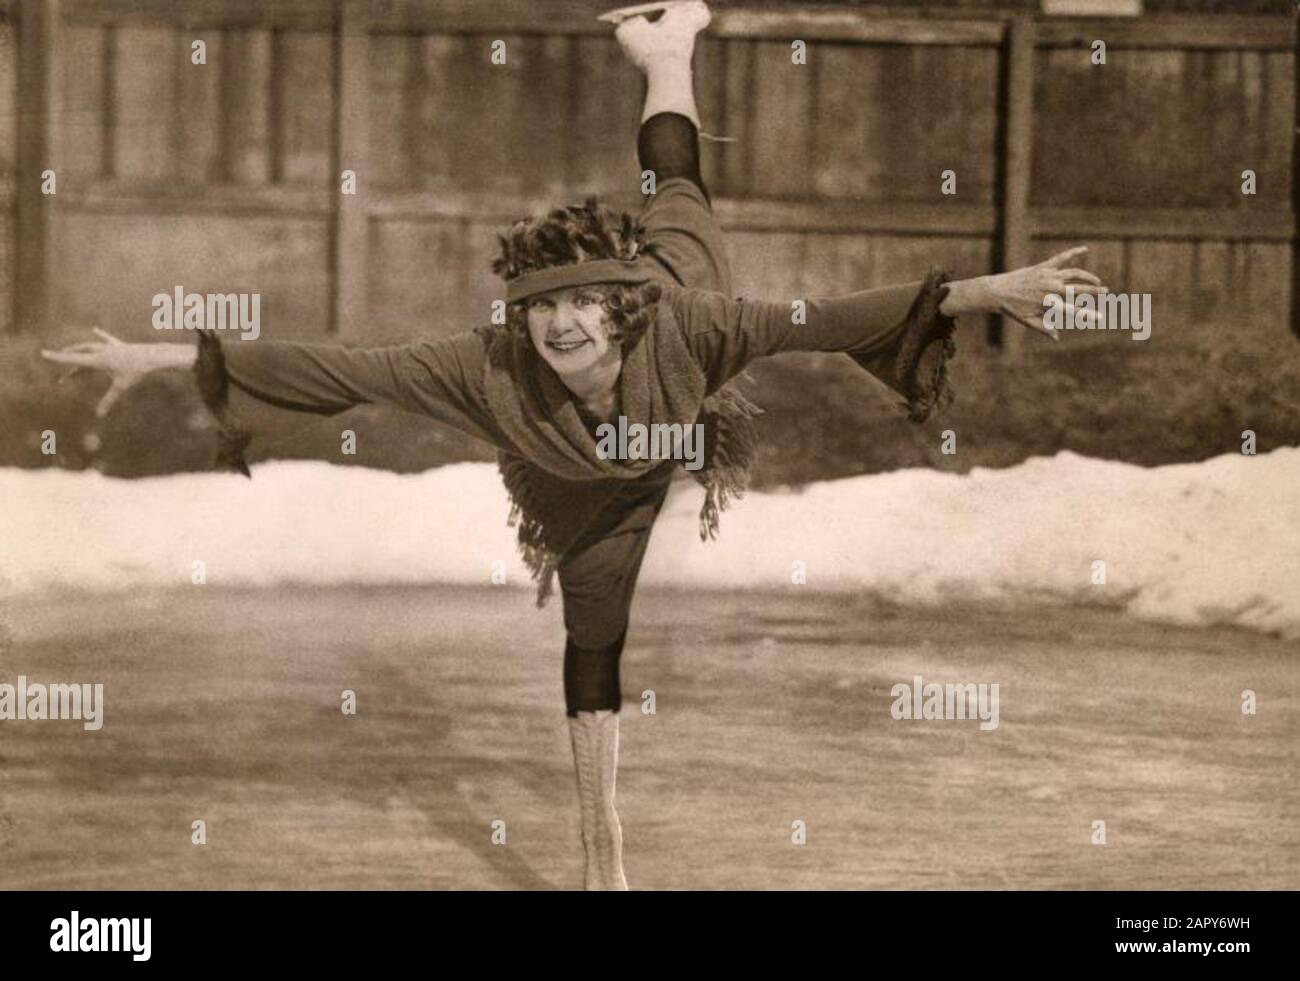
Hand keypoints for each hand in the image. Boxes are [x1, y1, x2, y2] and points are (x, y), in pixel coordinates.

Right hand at [41, 328, 161, 416]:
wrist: (153, 356)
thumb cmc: (136, 372)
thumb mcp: (121, 387)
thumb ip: (109, 400)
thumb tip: (99, 415)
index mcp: (98, 360)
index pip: (74, 360)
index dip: (58, 358)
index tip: (43, 353)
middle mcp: (101, 351)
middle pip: (79, 353)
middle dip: (68, 359)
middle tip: (60, 368)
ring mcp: (110, 347)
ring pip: (89, 346)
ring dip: (79, 350)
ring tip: (69, 351)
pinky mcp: (119, 346)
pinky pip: (106, 340)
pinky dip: (100, 336)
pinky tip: (95, 330)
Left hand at [942, 246, 1108, 341]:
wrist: (996, 291)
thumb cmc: (1012, 308)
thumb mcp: (1028, 321)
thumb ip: (1044, 328)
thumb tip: (1056, 338)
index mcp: (1049, 303)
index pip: (1073, 310)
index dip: (1088, 315)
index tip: (1100, 317)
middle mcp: (1051, 288)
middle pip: (1078, 289)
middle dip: (1094, 291)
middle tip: (1106, 293)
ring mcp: (1048, 275)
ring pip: (1074, 273)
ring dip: (1088, 276)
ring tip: (1097, 281)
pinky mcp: (1043, 266)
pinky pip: (1061, 257)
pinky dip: (1073, 252)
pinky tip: (1085, 249)